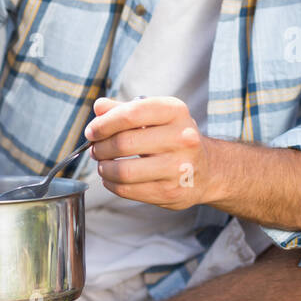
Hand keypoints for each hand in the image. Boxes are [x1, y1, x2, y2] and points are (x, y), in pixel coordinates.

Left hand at [86, 96, 215, 208]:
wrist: (208, 169)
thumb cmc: (175, 138)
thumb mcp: (156, 115)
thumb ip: (125, 109)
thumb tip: (99, 108)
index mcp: (176, 112)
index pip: (131, 114)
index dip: (104, 123)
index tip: (92, 131)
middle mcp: (182, 138)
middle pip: (123, 143)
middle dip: (100, 147)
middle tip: (95, 150)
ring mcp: (178, 167)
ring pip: (123, 170)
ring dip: (104, 168)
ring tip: (103, 165)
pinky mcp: (171, 192)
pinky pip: (128, 190)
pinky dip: (111, 184)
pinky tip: (112, 178)